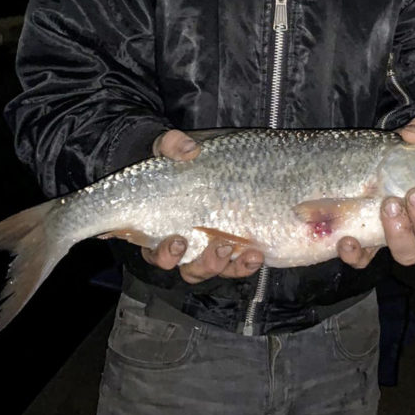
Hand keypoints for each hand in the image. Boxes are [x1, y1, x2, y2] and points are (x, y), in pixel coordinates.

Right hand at [141, 130, 264, 280]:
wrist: (192, 158)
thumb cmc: (173, 158)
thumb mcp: (167, 146)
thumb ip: (171, 144)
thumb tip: (188, 149)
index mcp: (160, 229)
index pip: (156, 253)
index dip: (165, 255)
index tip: (178, 241)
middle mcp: (184, 246)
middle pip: (190, 269)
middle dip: (205, 264)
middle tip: (220, 246)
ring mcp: (208, 249)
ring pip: (214, 270)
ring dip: (230, 265)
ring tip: (248, 252)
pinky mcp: (230, 247)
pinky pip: (236, 265)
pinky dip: (246, 264)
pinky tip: (258, 254)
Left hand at [337, 114, 414, 268]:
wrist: (361, 162)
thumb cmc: (400, 153)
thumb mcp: (414, 137)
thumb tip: (413, 135)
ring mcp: (396, 238)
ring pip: (408, 254)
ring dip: (400, 233)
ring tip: (388, 205)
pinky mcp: (366, 246)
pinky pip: (363, 260)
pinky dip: (356, 254)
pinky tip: (347, 239)